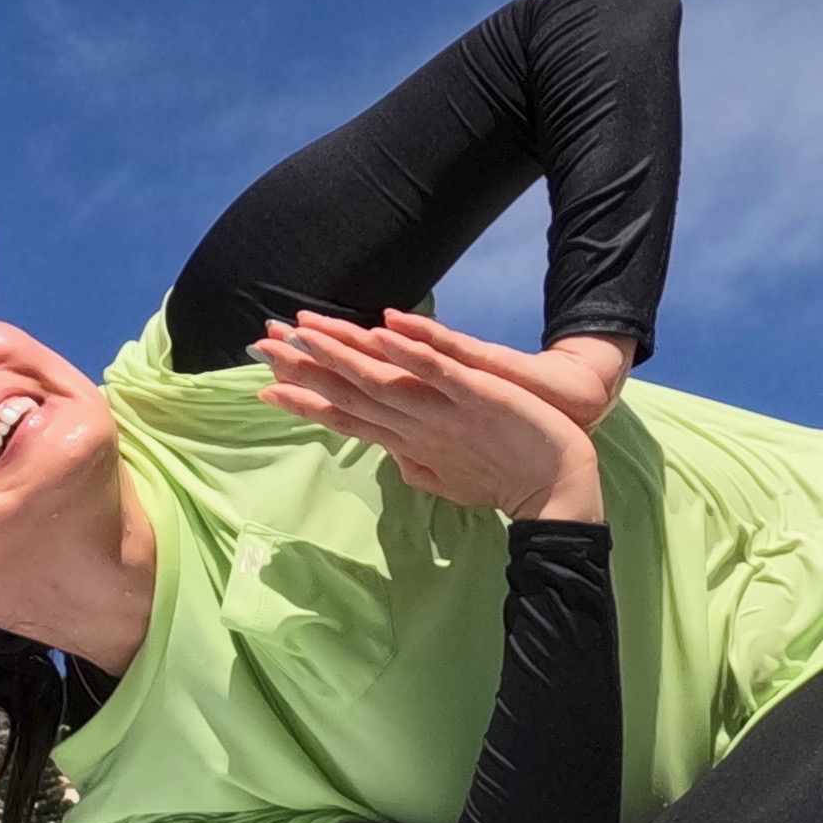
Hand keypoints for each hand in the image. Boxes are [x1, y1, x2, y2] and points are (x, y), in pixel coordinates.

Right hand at [259, 308, 606, 522]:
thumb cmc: (508, 479)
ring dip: (341, 352)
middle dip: (304, 366)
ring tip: (303, 329)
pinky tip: (379, 330)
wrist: (562, 493)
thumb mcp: (452, 474)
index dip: (305, 399)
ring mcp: (445, 412)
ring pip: (383, 378)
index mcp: (408, 442)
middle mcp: (417, 426)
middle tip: (261, 341)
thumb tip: (393, 458)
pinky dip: (409, 351)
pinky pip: (439, 370)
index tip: (264, 384)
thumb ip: (416, 461)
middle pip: (351, 392)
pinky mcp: (479, 396)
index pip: (346, 417)